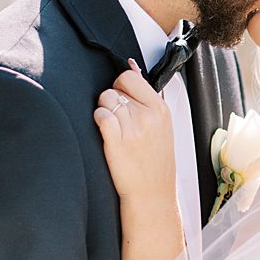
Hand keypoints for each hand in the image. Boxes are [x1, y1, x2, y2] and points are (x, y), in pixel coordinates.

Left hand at [93, 60, 178, 207]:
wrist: (152, 193)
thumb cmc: (155, 161)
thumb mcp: (161, 125)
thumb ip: (146, 95)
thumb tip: (132, 66)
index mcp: (160, 109)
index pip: (130, 77)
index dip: (121, 86)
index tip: (123, 99)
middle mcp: (148, 116)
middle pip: (114, 87)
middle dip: (111, 98)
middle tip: (117, 117)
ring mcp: (133, 129)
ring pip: (105, 99)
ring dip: (103, 110)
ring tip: (112, 127)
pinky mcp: (117, 141)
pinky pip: (100, 115)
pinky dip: (98, 120)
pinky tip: (105, 131)